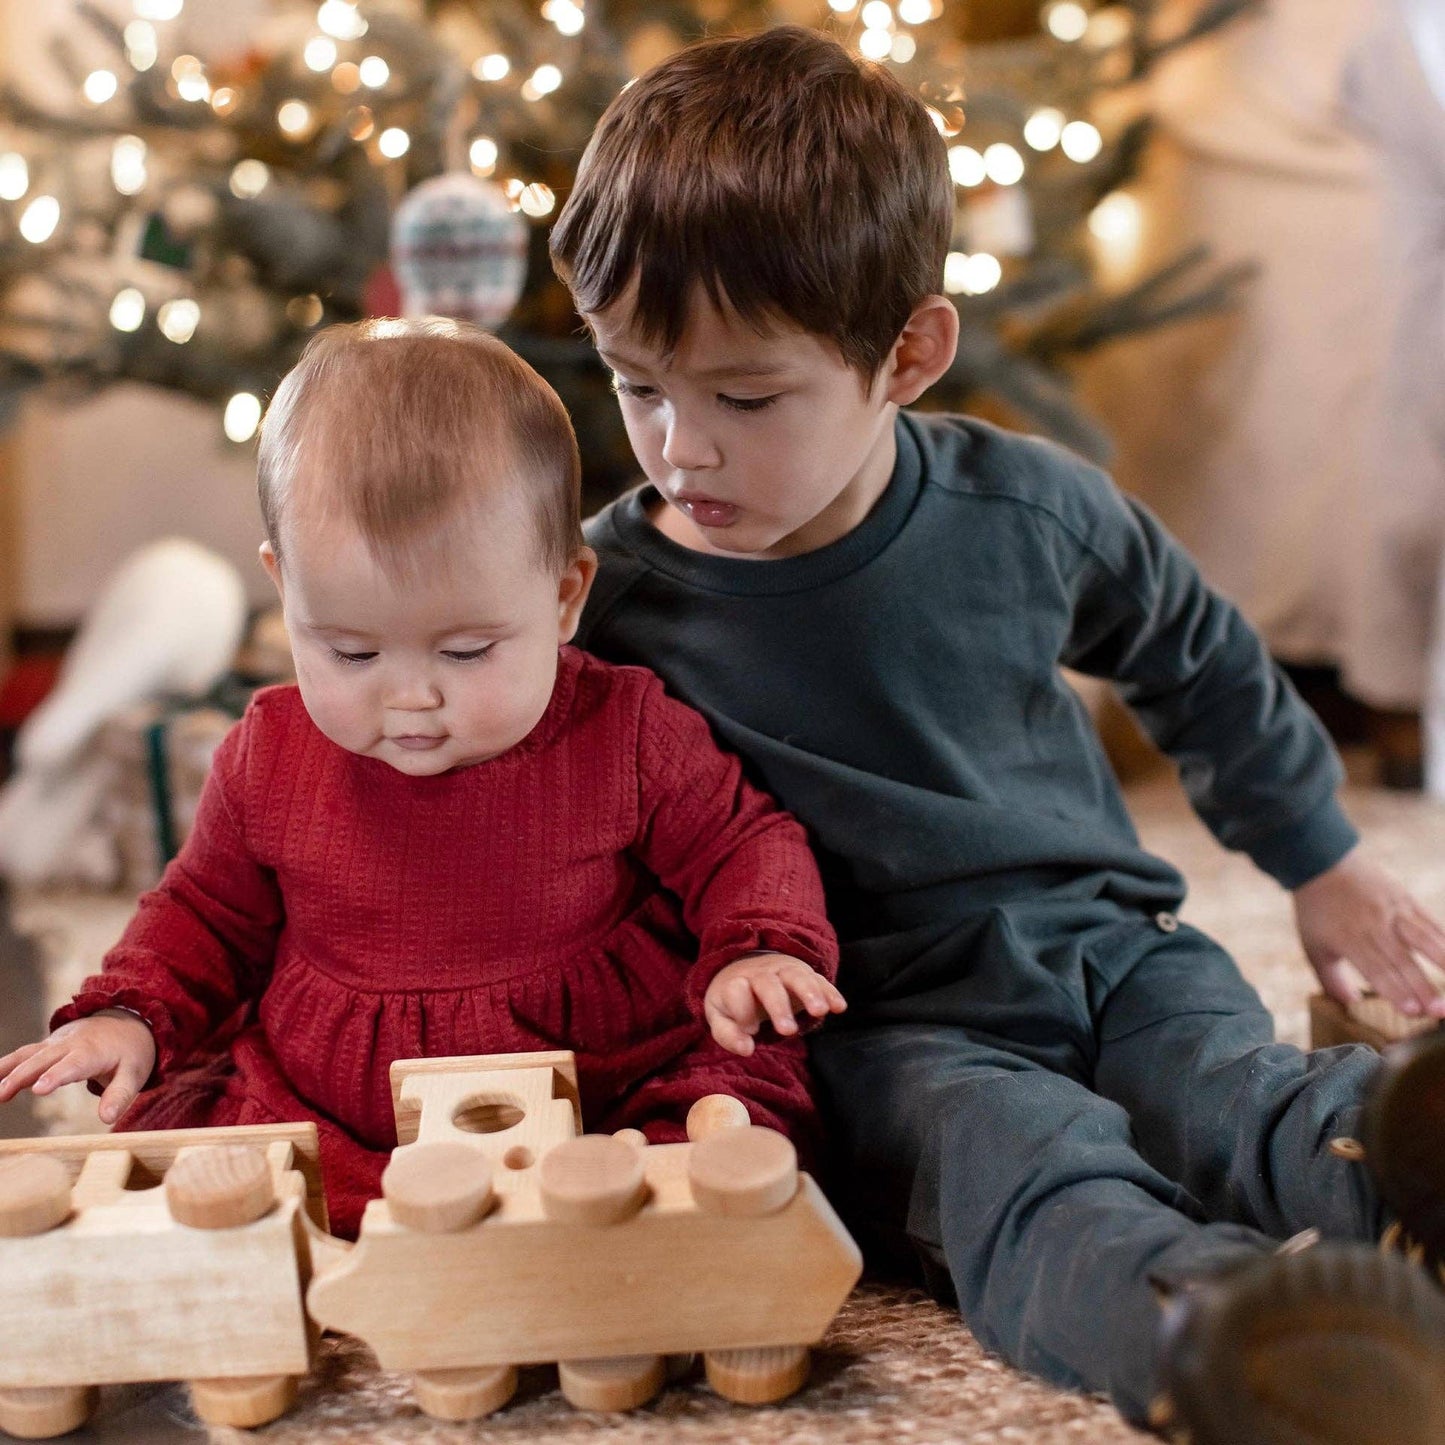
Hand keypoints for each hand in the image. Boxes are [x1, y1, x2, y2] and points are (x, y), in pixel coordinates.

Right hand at [0, 1011, 156, 1124]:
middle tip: (2, 1095)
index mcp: (93, 1052)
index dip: (56, 1075)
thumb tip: (107, 1118)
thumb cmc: (130, 1053)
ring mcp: (55, 1043)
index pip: (73, 1064)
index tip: (38, 1089)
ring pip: (27, 1054)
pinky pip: (22, 1055)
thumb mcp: (134, 1073)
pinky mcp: (46, 1046)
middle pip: (43, 1059)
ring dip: (7, 1070)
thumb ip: (120, 1095)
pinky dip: (5, 1066)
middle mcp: (71, 1044)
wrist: (126, 1022)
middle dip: (22, 1075)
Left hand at [703, 953, 846, 1055]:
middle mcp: (760, 974)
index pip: (737, 991)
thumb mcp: (720, 1017)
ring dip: (810, 993)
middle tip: (788, 1031)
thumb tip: (747, 1049)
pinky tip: (839, 1007)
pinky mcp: (804, 973)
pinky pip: (818, 979)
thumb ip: (728, 1034)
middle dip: (779, 1006)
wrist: (746, 967)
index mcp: (735, 983)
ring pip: (797, 976)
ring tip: (820, 1012)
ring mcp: (784, 971)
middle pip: (769, 984)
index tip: (751, 1031)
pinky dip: (829, 991)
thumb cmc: (733, 1001)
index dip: (743, 1010)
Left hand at [1293, 848, 1444, 1018]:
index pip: (1375, 969)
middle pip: (1403, 960)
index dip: (1395, 991)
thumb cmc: (1316, 911)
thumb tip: (1351, 1004)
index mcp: (1348, 939)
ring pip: (1424, 939)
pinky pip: (1432, 922)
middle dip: (1423, 987)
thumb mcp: (1313, 946)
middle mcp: (1374, 925)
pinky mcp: (1406, 899)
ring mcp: (1393, 911)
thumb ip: (1331, 979)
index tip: (1413, 1011)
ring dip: (1444, 964)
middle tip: (1439, 1011)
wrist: (1321, 863)